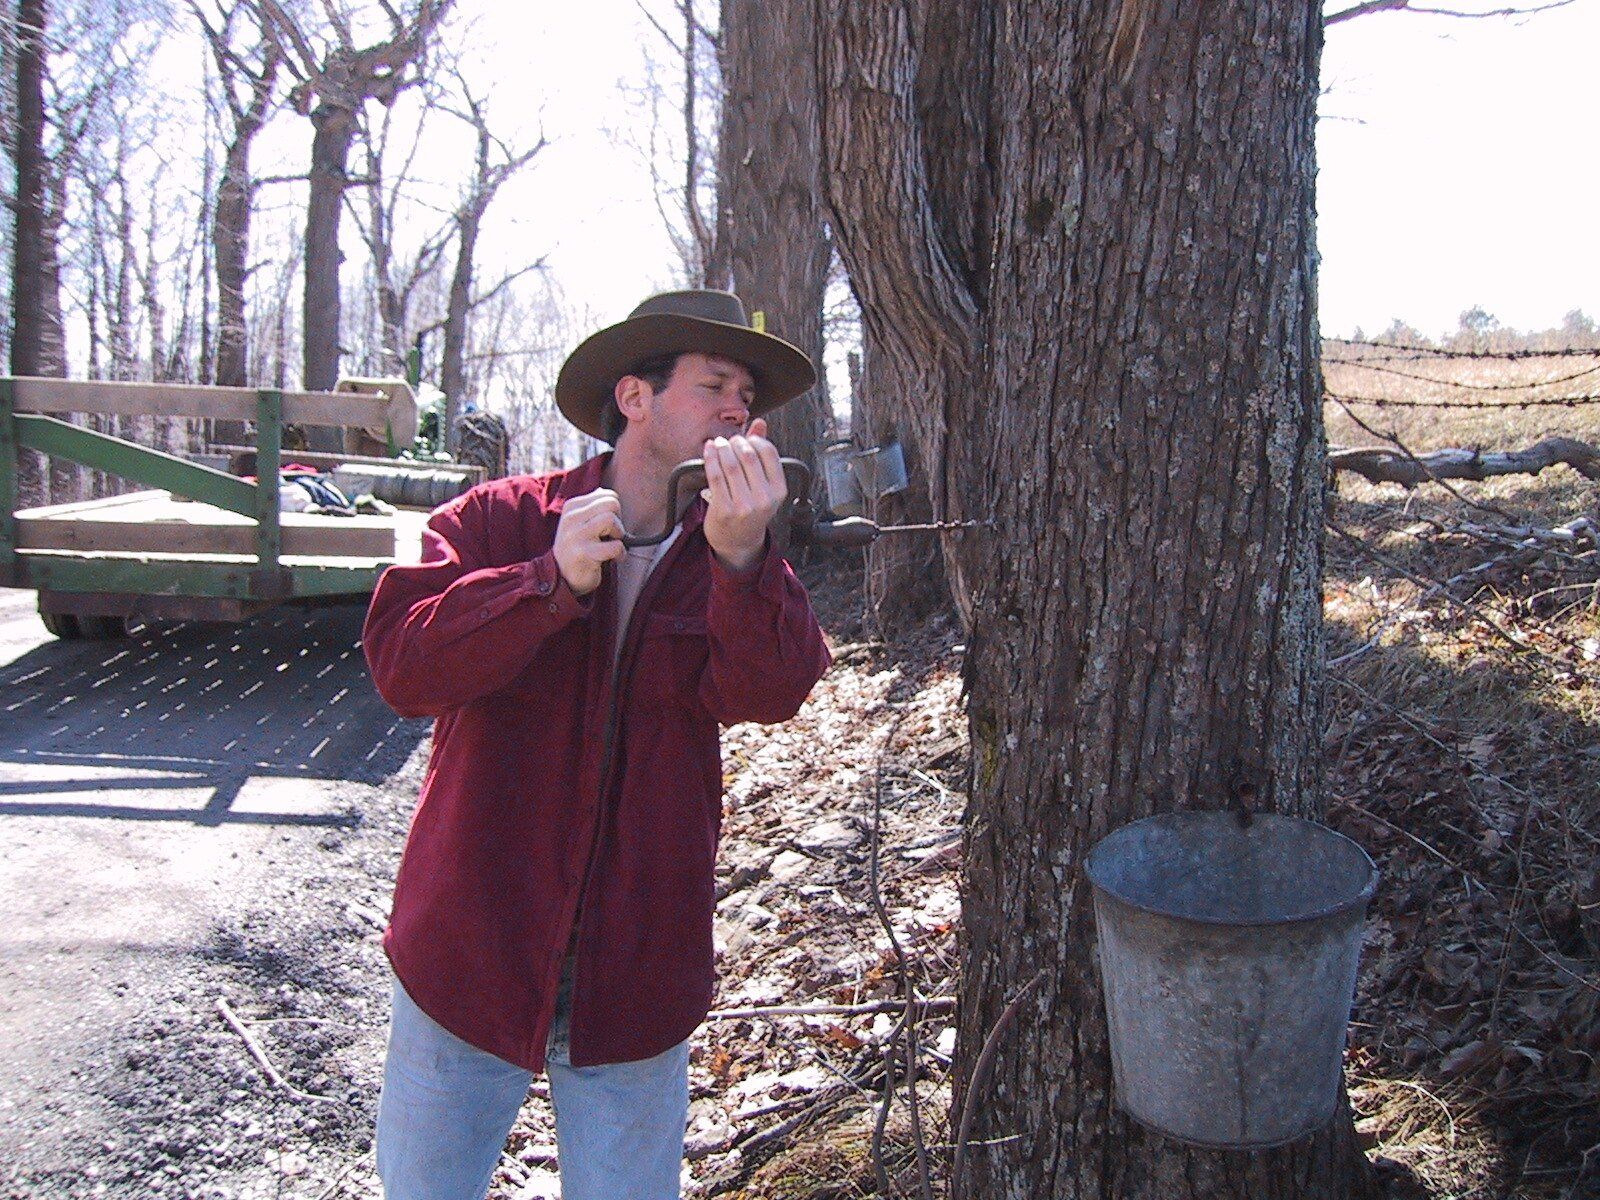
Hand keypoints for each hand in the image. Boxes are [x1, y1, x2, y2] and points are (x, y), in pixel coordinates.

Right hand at [552, 488, 624, 595]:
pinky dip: (620, 553)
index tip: (609, 524)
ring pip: (611, 520)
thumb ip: (591, 507)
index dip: (615, 510)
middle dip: (619, 520)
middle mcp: (572, 518)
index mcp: (572, 507)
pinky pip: (614, 546)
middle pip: (611, 504)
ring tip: (613, 544)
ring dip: (619, 535)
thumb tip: (604, 491)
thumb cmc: (577, 548)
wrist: (562, 576)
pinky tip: (614, 558)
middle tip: (613, 534)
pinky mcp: (584, 553)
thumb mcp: (579, 522)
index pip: (607, 494)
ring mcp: (576, 535)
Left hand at [701, 418, 785, 571]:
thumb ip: (762, 453)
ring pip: (730, 464)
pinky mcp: (724, 509)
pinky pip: (715, 475)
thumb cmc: (750, 509)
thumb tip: (759, 423)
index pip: (769, 452)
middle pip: (748, 456)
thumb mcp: (763, 484)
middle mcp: (764, 499)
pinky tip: (709, 450)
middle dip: (735, 442)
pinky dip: (710, 458)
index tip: (745, 438)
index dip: (754, 439)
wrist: (737, 541)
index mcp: (779, 490)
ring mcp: (744, 505)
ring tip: (718, 444)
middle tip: (729, 440)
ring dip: (722, 448)